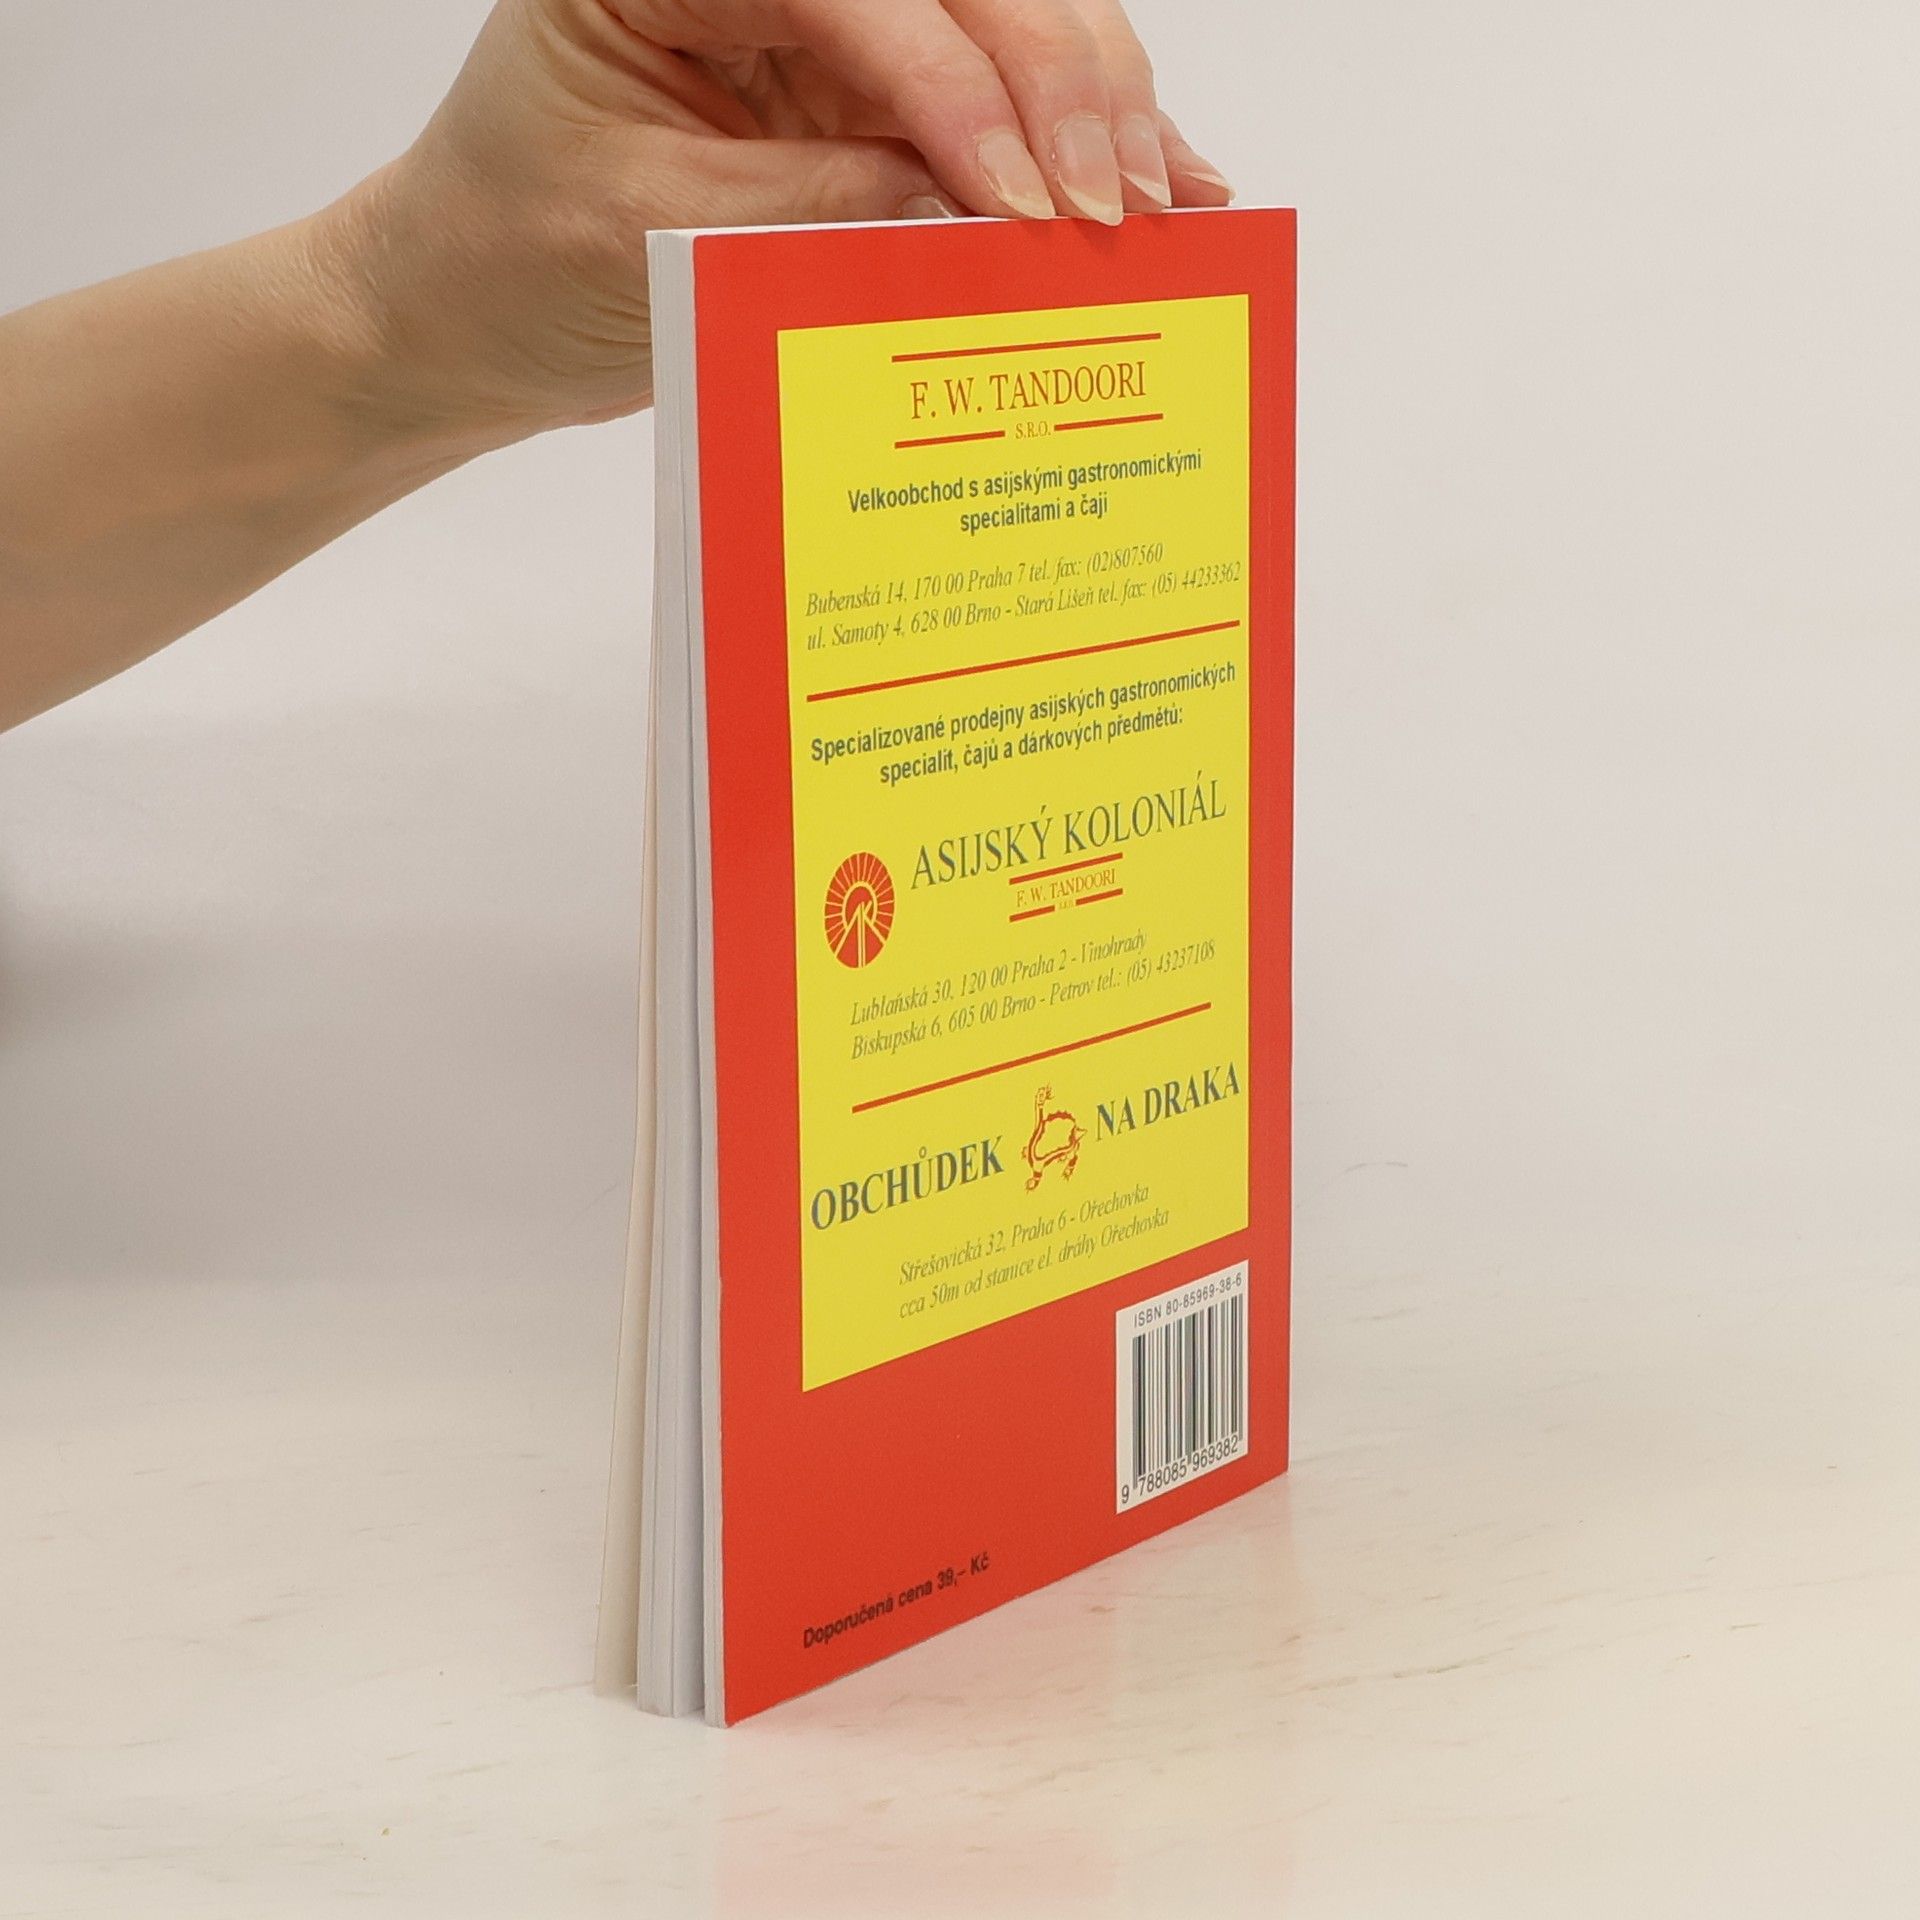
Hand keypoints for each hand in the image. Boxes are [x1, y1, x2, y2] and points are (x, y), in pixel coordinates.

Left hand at [324, 0, 1232, 450]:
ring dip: (1092, 103)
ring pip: (998, 24)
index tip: (1027, 200)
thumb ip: (814, 209)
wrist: (464, 314)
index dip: (958, 90)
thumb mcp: (650, 239)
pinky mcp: (858, 93)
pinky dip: (1069, 145)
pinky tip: (1154, 179)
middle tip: (1120, 201)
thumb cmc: (511, 261)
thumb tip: (977, 213)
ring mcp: (818, 25)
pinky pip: (984, 102)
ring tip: (1168, 197)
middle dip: (1055, 83)